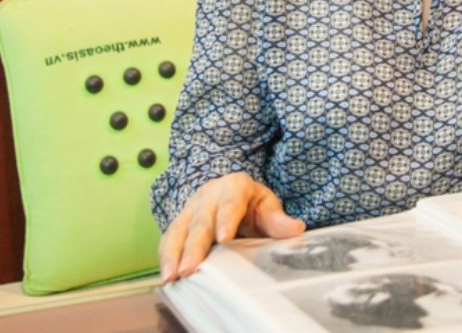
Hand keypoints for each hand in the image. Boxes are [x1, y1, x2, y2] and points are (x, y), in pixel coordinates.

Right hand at [159, 172, 305, 281]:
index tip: (224, 238)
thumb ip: (278, 219)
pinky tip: (166, 273)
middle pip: (201, 221)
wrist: (229, 193)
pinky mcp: (179, 223)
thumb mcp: (267, 205)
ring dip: (174, 254)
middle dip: (194, 246)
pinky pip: (169, 239)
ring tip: (173, 275)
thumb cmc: (250, 203)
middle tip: (190, 267)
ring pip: (179, 230)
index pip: (230, 203)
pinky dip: (166, 256)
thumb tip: (296, 229)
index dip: (226, 219)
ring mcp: (191, 209)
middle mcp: (208, 196)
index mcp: (234, 187)